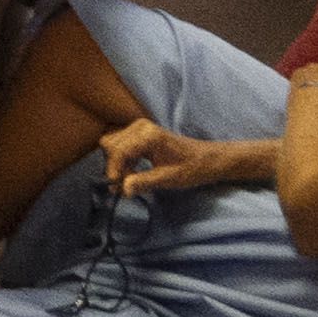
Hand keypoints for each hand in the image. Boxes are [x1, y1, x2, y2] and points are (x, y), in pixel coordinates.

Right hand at [97, 118, 268, 195]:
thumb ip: (143, 182)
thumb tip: (122, 189)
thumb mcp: (168, 179)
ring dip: (116, 163)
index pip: (119, 151)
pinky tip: (131, 173)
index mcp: (148, 136)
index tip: (116, 188)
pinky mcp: (139, 132)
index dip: (113, 170)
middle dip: (114, 166)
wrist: (207, 159)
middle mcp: (140, 127)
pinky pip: (120, 144)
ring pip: (112, 144)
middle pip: (110, 145)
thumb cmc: (191, 169)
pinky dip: (121, 160)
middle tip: (123, 186)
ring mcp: (139, 127)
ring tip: (128, 180)